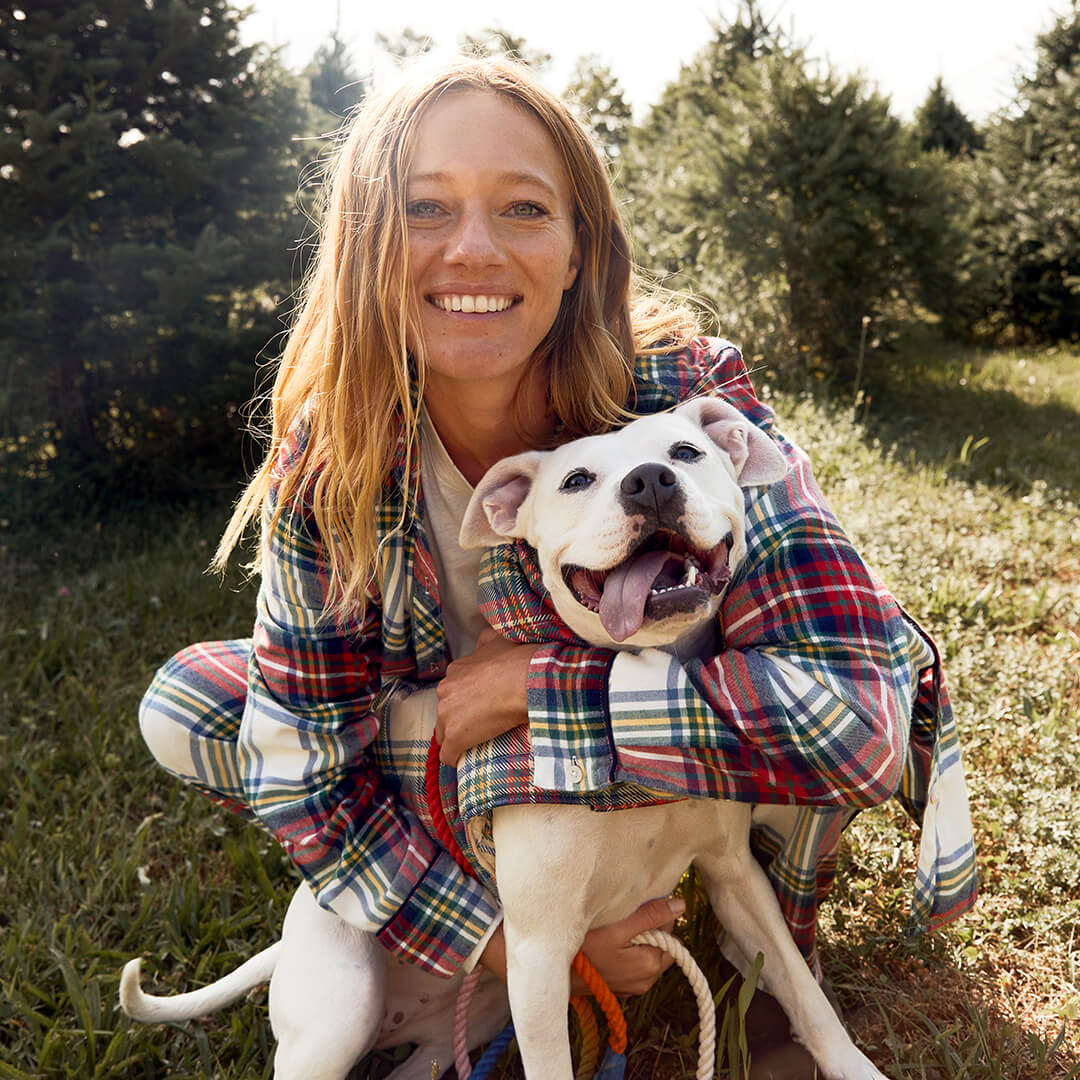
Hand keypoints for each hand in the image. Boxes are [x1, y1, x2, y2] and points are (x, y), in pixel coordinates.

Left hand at [435, 628, 536, 765]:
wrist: (524, 681)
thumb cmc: (516, 660)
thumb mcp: (498, 640)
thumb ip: (486, 641)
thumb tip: (486, 638)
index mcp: (455, 671)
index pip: (452, 692)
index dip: (465, 701)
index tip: (478, 706)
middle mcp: (445, 690)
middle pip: (446, 712)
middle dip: (459, 719)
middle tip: (480, 724)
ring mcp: (447, 714)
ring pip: (444, 733)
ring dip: (457, 738)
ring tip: (475, 744)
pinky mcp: (455, 736)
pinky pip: (447, 754)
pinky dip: (454, 758)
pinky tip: (463, 760)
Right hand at [477, 896, 685, 996]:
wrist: (552, 972)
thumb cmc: (583, 947)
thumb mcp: (619, 926)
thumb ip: (652, 915)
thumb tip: (681, 906)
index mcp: (651, 965)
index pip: (670, 930)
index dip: (656, 912)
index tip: (636, 904)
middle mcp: (645, 980)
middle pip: (660, 941)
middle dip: (648, 925)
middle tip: (623, 915)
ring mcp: (632, 985)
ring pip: (646, 950)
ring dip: (636, 936)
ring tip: (613, 927)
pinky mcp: (619, 985)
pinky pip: (633, 961)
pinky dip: (626, 949)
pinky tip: (608, 941)